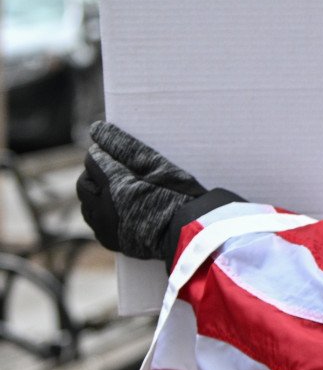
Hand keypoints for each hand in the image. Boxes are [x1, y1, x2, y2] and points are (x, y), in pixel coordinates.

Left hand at [77, 121, 208, 260]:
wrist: (192, 234)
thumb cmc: (180, 196)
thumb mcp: (158, 165)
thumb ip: (125, 146)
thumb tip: (96, 128)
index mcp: (115, 184)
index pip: (94, 160)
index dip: (106, 154)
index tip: (120, 154)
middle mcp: (103, 207)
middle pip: (84, 183)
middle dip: (96, 174)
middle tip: (119, 172)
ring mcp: (105, 227)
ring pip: (87, 204)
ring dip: (98, 194)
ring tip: (121, 191)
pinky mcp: (110, 240)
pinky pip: (96, 222)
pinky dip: (103, 213)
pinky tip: (123, 209)